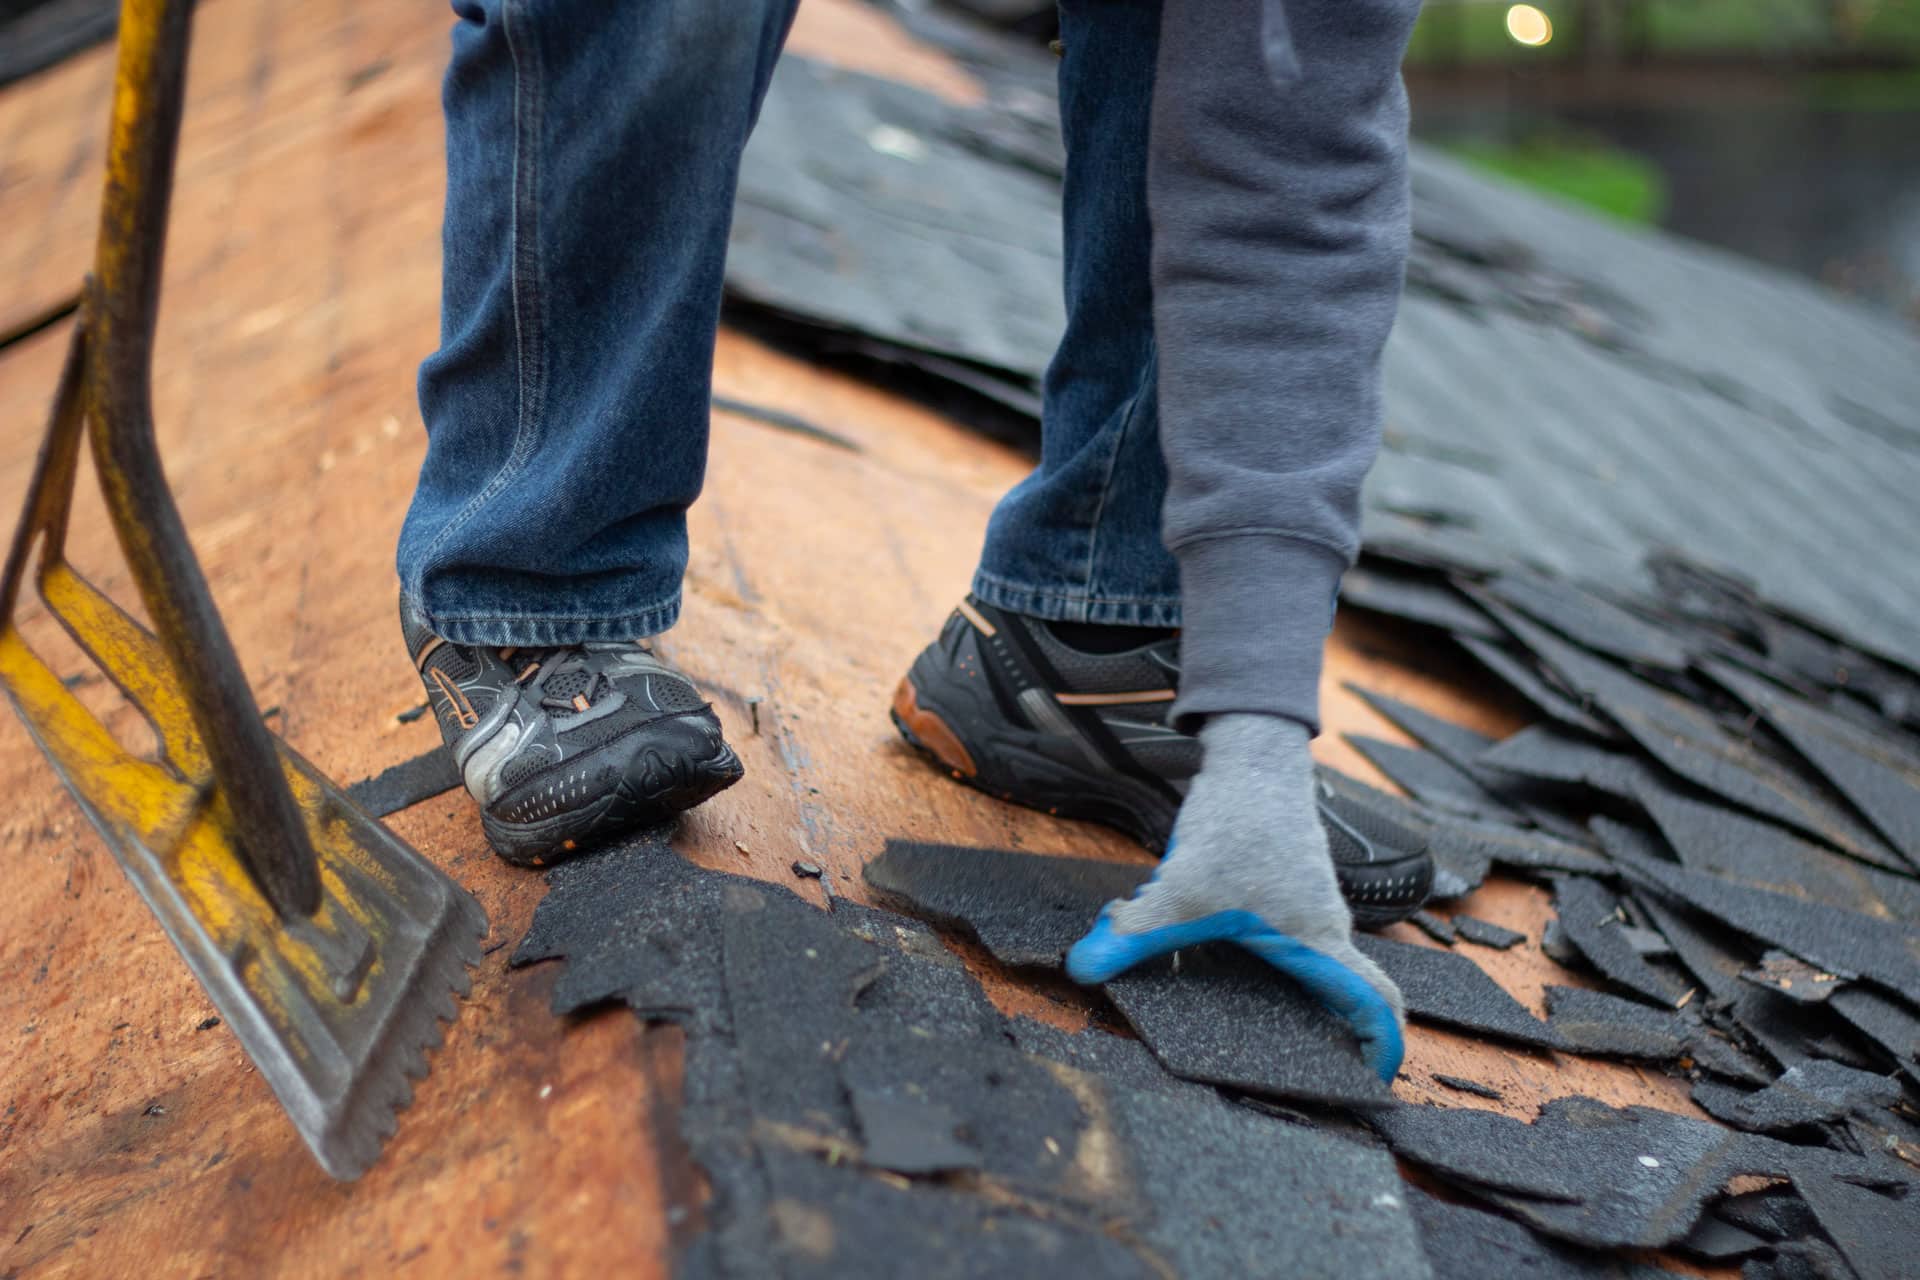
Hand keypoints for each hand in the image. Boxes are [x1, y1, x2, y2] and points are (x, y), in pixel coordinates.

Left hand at [1066, 712, 1406, 1080]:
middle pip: (1340, 996)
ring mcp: (1307, 909)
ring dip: (1273, 994)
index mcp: (1317, 942)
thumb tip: (1083, 968)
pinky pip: (1280, 942)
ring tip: (1223, 1012)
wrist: (1250, 757)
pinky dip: (1251, 959)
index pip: (1377, 1003)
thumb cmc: (1240, 822)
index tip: (1371, 1080)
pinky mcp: (1285, 892)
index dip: (1382, 1047)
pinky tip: (1197, 956)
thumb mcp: (1179, 888)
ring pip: (1303, 967)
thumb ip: (1132, 935)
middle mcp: (1323, 930)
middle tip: (1282, 1067)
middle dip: (1317, 1035)